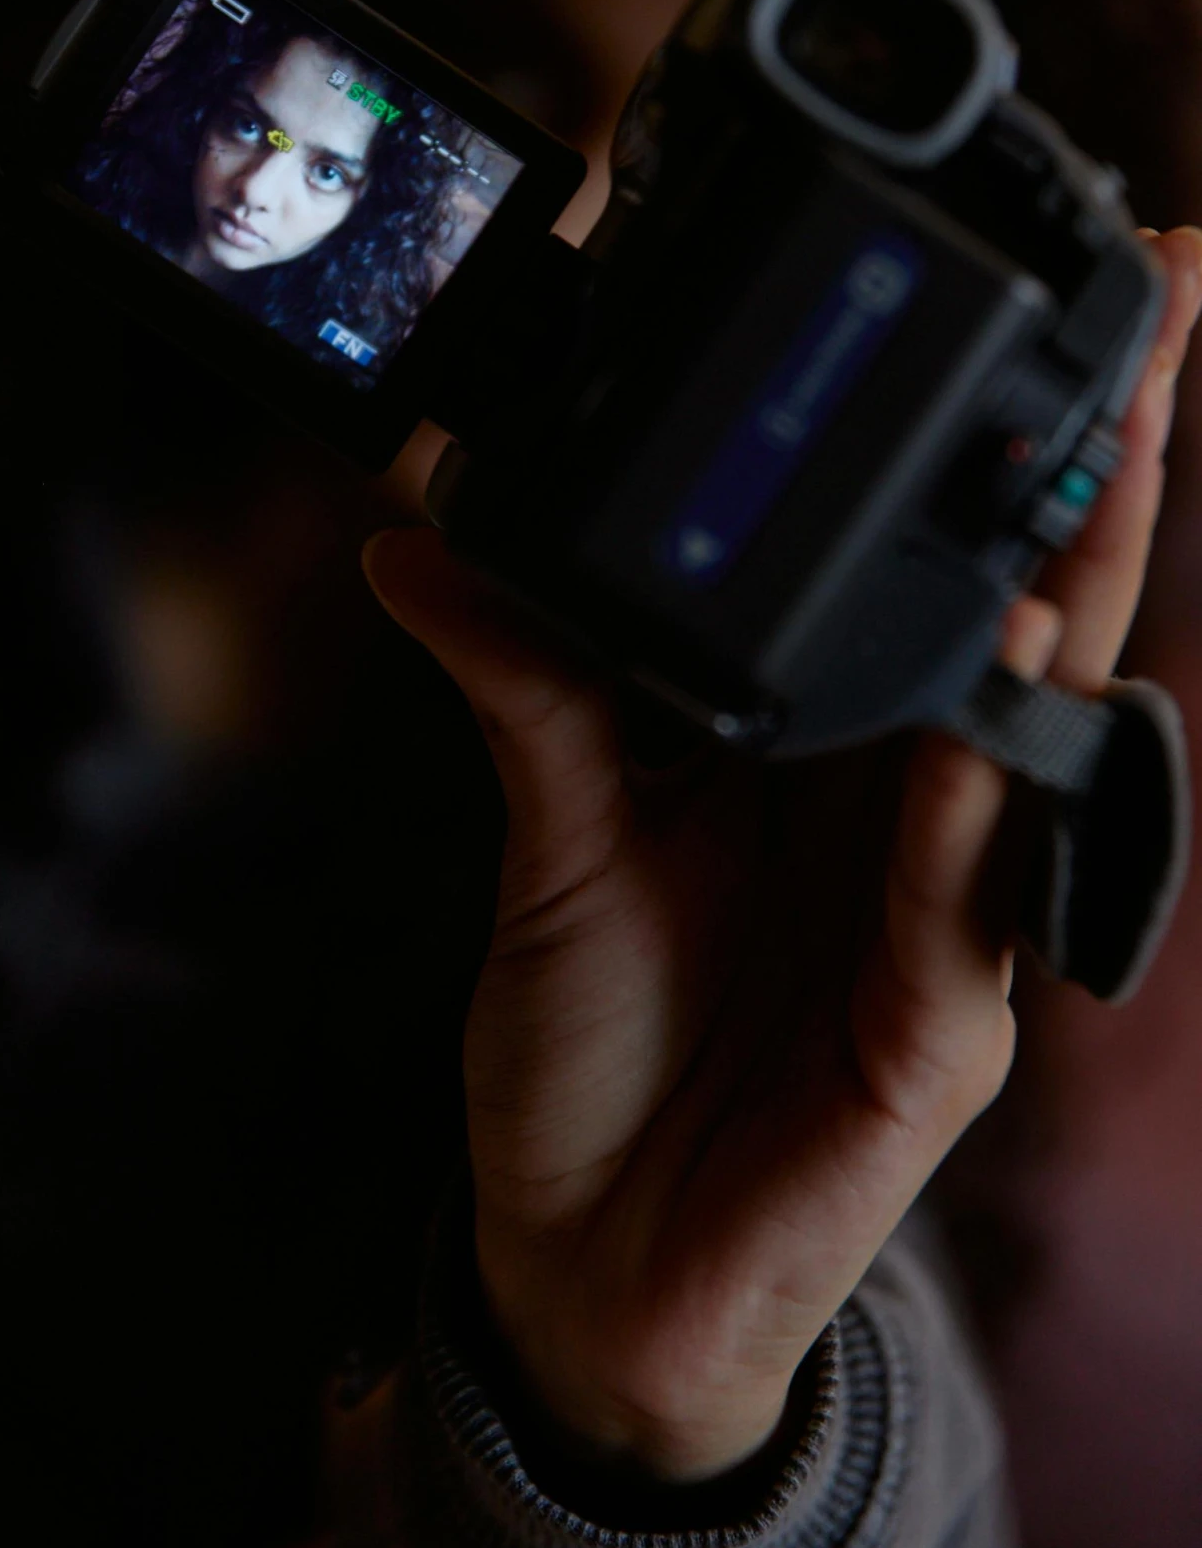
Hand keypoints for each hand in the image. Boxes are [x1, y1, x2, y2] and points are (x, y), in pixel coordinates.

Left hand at [365, 226, 1201, 1485]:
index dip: (998, 441)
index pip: (937, 569)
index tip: (1042, 294)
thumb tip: (421, 536)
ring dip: (1069, 606)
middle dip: (1106, 464)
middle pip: (1032, 616)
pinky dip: (966, 815)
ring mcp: (942, 926)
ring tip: (1091, 468)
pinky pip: (959, 911)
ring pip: (1034, 746)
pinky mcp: (928, 1045)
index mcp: (838, 745)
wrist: (575, 1253)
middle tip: (1164, 302)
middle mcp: (915, 817)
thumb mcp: (553, 831)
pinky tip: (981, 724)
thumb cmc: (596, 1032)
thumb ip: (526, 683)